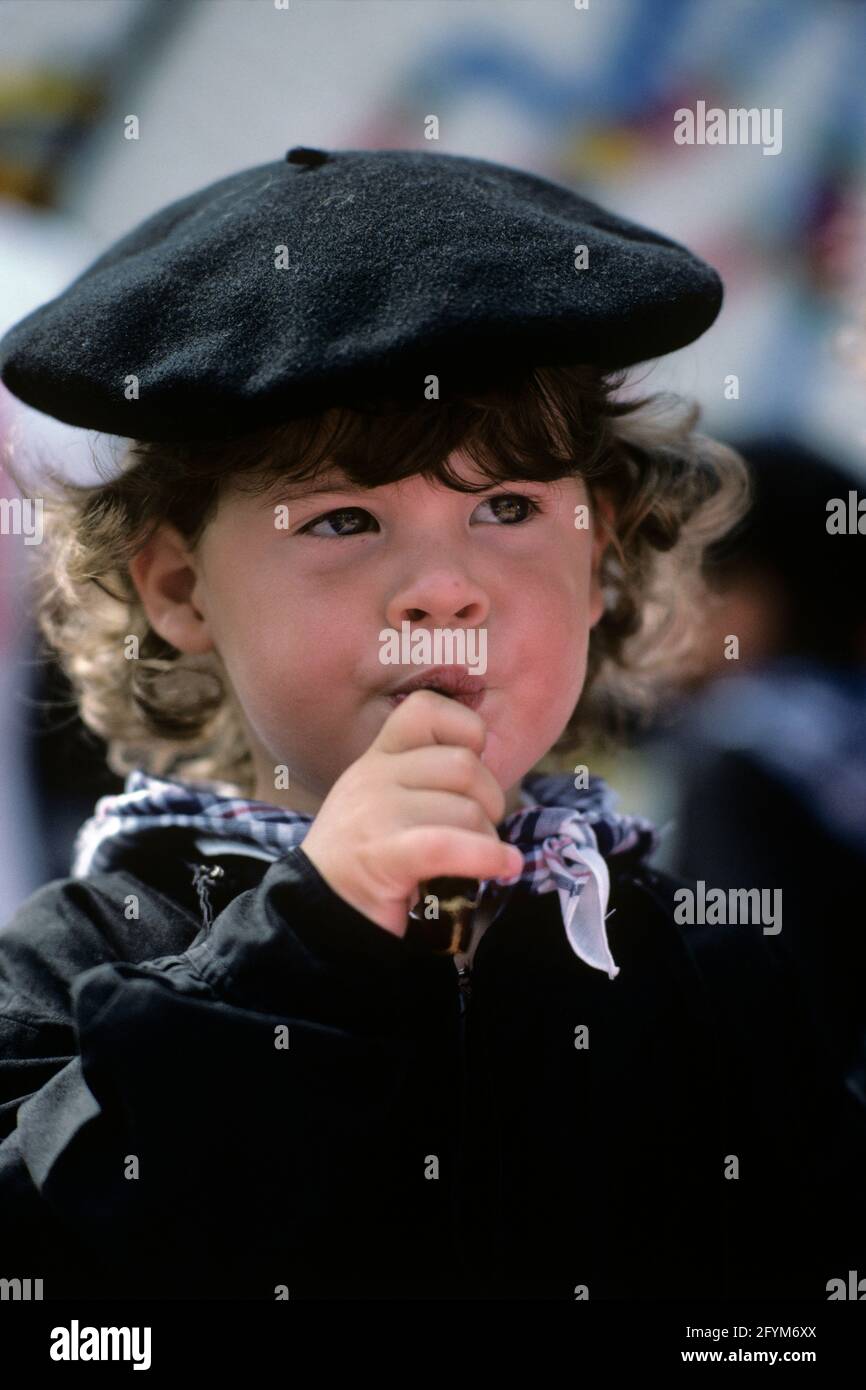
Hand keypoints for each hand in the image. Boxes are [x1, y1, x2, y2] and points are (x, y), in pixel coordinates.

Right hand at [300, 690, 523, 936]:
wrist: (319, 914)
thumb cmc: (366, 860)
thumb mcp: (386, 803)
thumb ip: (424, 779)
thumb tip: (487, 772)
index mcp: (376, 758)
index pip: (426, 709)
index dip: (465, 730)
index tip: (473, 764)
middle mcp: (373, 776)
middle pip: (463, 765)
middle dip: (489, 799)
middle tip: (481, 828)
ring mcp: (375, 813)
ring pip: (466, 809)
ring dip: (486, 839)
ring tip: (477, 858)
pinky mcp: (384, 854)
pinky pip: (450, 843)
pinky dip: (487, 857)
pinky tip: (504, 866)